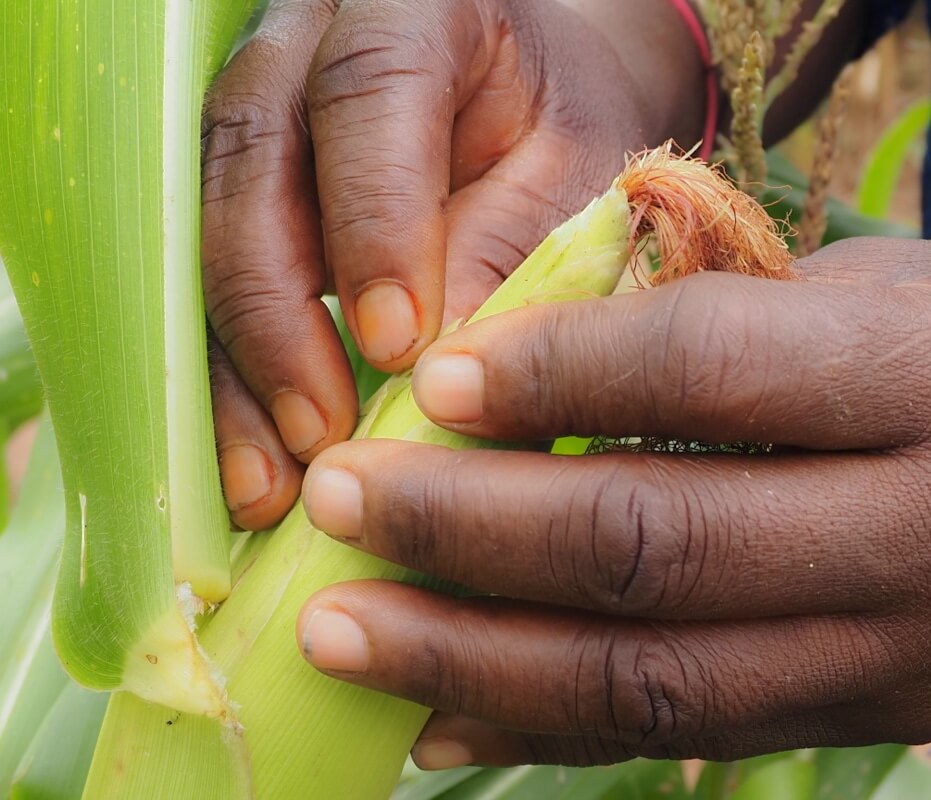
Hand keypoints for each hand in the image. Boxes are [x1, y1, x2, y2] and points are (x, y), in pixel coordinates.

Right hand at [201, 0, 704, 529]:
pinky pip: (210, 277)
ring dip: (237, 365)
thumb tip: (435, 370)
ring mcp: (258, 112)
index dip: (371, 222)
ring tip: (273, 481)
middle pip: (253, 163)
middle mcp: (307, 43)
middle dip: (279, 315)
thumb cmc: (566, 127)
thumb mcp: (574, 173)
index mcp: (413, 6)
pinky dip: (232, 376)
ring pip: (207, 225)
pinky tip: (256, 462)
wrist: (536, 96)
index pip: (368, 93)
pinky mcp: (239, 188)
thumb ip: (514, 247)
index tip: (394, 346)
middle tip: (323, 436)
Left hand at [294, 237, 930, 767]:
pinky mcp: (876, 719)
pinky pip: (689, 737)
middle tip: (342, 502)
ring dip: (479, 657)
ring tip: (347, 631)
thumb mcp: (896, 288)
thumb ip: (729, 321)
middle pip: (662, 546)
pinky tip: (440, 712)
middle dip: (474, 530)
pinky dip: (549, 728)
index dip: (556, 370)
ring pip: (660, 679)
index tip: (431, 380)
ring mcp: (905, 651)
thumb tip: (531, 367)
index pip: (714, 371)